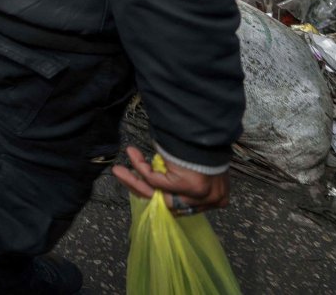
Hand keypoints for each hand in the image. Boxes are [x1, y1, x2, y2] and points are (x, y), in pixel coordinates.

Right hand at [112, 146, 229, 213]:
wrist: (207, 130)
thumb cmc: (201, 143)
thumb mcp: (195, 167)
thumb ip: (182, 179)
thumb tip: (159, 181)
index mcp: (218, 197)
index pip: (181, 205)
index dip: (156, 195)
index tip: (140, 184)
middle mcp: (212, 200)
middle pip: (167, 203)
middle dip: (140, 187)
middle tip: (122, 175)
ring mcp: (201, 196)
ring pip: (159, 194)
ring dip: (134, 180)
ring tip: (117, 170)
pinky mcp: (188, 186)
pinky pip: (155, 180)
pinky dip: (140, 166)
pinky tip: (131, 153)